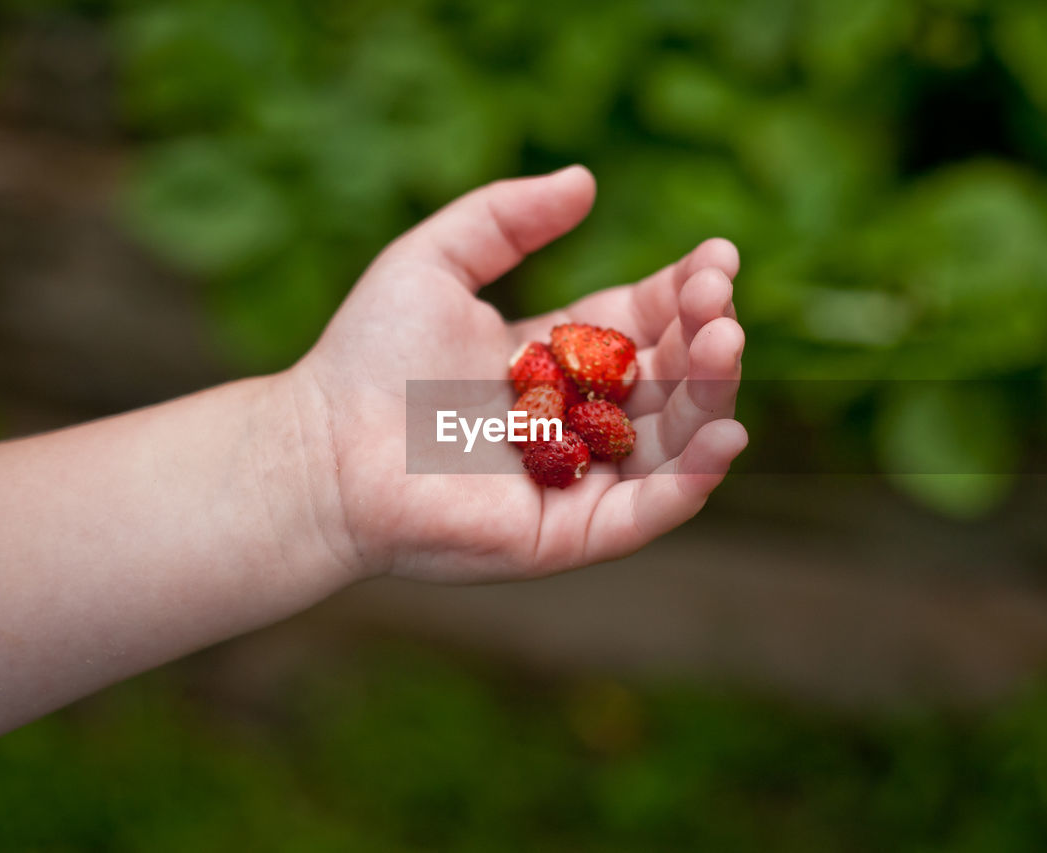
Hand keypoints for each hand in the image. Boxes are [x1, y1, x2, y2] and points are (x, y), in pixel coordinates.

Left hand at [291, 166, 746, 583]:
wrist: (322, 449)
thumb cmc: (366, 357)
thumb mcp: (434, 261)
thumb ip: (504, 218)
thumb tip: (585, 179)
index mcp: (553, 359)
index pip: (640, 324)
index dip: (683, 293)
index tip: (718, 258)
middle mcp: (575, 420)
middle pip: (666, 380)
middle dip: (704, 338)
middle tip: (720, 301)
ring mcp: (577, 480)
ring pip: (670, 444)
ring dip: (710, 397)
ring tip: (725, 344)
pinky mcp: (567, 533)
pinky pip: (645, 513)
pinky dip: (691, 481)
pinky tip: (725, 433)